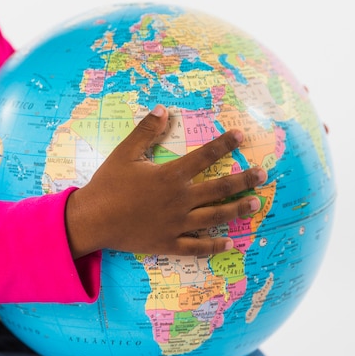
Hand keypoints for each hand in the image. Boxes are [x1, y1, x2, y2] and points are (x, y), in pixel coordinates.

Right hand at [65, 105, 266, 258]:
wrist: (92, 220)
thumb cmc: (108, 185)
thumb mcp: (124, 153)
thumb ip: (145, 131)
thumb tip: (162, 109)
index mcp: (170, 176)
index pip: (204, 157)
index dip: (224, 145)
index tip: (241, 137)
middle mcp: (179, 200)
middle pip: (218, 189)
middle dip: (243, 180)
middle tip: (263, 175)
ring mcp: (176, 224)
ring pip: (214, 217)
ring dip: (237, 210)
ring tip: (255, 204)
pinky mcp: (168, 243)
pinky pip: (196, 247)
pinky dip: (213, 246)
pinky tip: (229, 244)